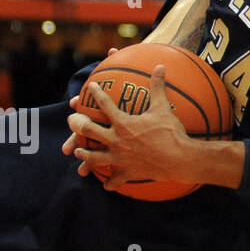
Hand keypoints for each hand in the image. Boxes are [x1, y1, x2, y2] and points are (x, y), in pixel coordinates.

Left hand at [62, 62, 191, 190]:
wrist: (178, 158)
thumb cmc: (170, 132)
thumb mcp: (163, 107)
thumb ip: (158, 87)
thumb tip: (160, 66)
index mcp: (123, 124)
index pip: (105, 105)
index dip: (97, 94)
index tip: (91, 87)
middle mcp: (116, 140)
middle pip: (89, 131)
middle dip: (77, 124)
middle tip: (71, 121)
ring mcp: (119, 158)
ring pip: (94, 157)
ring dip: (84, 155)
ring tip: (78, 153)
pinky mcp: (127, 172)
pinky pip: (114, 179)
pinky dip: (109, 182)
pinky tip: (105, 184)